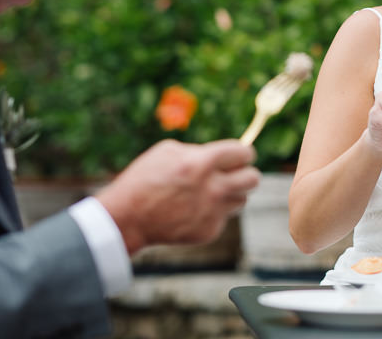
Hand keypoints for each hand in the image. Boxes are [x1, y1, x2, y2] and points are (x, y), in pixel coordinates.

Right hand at [96, 139, 260, 254]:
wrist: (128, 218)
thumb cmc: (145, 179)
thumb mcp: (168, 151)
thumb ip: (200, 151)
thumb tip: (224, 155)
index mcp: (203, 163)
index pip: (245, 153)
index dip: (242, 153)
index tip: (238, 156)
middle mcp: (213, 188)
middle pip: (253, 178)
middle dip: (245, 173)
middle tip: (233, 174)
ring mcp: (213, 212)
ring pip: (242, 200)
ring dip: (230, 194)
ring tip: (209, 192)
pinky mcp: (209, 230)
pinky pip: (223, 217)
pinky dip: (213, 213)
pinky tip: (192, 210)